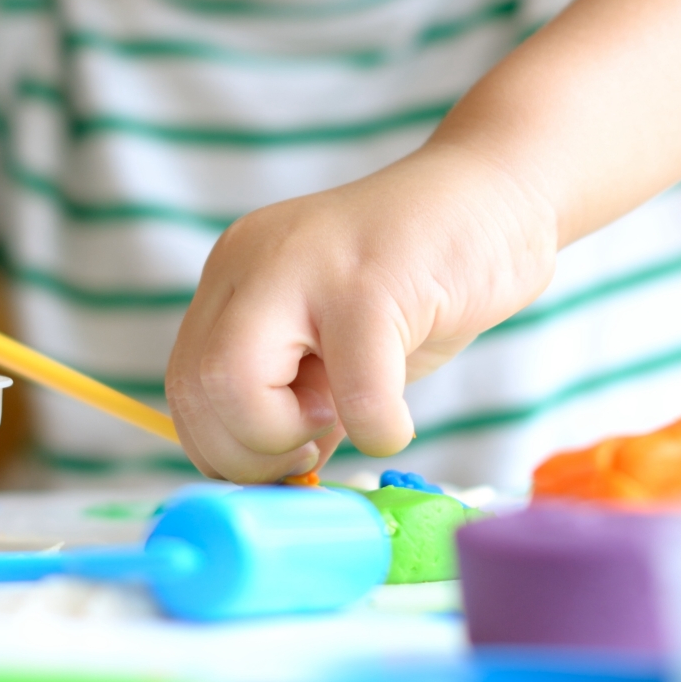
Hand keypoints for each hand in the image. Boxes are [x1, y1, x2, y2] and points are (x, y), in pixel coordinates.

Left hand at [166, 143, 558, 481]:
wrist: (496, 197)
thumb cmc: (419, 282)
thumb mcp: (332, 344)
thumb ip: (291, 399)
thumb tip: (269, 484)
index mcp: (233, 279)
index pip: (184, 384)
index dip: (223, 446)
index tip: (284, 459)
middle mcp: (252, 263)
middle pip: (196, 388)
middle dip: (248, 455)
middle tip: (312, 450)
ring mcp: (307, 268)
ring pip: (236, 386)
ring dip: (290, 440)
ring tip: (348, 416)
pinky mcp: (372, 284)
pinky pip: (354, 395)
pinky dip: (378, 430)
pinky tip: (398, 419)